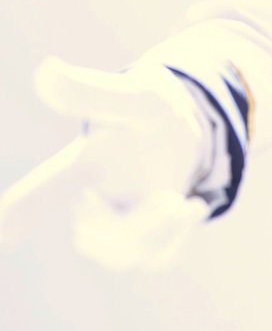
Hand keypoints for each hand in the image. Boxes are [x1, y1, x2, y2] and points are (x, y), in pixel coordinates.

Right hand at [0, 55, 212, 270]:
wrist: (183, 136)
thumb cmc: (150, 115)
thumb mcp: (136, 99)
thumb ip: (93, 92)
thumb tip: (44, 71)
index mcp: (79, 166)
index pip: (42, 191)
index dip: (22, 209)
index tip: (1, 231)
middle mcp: (88, 204)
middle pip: (94, 235)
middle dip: (136, 224)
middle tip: (169, 199)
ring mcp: (113, 231)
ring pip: (125, 255)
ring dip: (159, 232)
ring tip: (181, 201)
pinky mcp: (141, 246)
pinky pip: (155, 260)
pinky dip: (177, 238)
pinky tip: (193, 206)